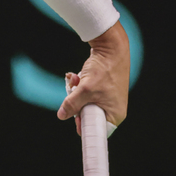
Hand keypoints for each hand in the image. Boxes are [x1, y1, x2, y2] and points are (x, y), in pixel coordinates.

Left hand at [57, 20, 129, 135]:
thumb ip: (72, 104)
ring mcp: (107, 96)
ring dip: (75, 91)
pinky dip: (79, 84)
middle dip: (76, 103)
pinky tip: (76, 75)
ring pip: (84, 101)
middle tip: (72, 94)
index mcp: (114, 114)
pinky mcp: (101, 86)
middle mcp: (112, 108)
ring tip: (75, 80)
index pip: (96, 129)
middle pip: (87, 114)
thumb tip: (61, 115)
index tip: (73, 118)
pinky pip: (86, 91)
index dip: (83, 124)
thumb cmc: (104, 70)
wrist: (111, 47)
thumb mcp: (86, 90)